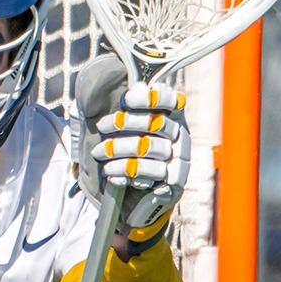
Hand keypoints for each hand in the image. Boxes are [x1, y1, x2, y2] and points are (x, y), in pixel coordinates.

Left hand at [91, 84, 189, 230]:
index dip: (148, 98)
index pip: (169, 101)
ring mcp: (180, 160)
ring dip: (119, 149)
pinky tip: (110, 173)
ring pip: (148, 149)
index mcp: (175, 118)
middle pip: (155, 124)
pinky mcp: (173, 182)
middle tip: (101, 126)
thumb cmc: (136, 153)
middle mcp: (181, 136)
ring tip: (99, 153)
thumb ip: (137, 107)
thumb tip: (139, 84)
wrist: (144, 197)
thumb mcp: (135, 129)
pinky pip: (148, 174)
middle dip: (125, 123)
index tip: (126, 99)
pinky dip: (125, 172)